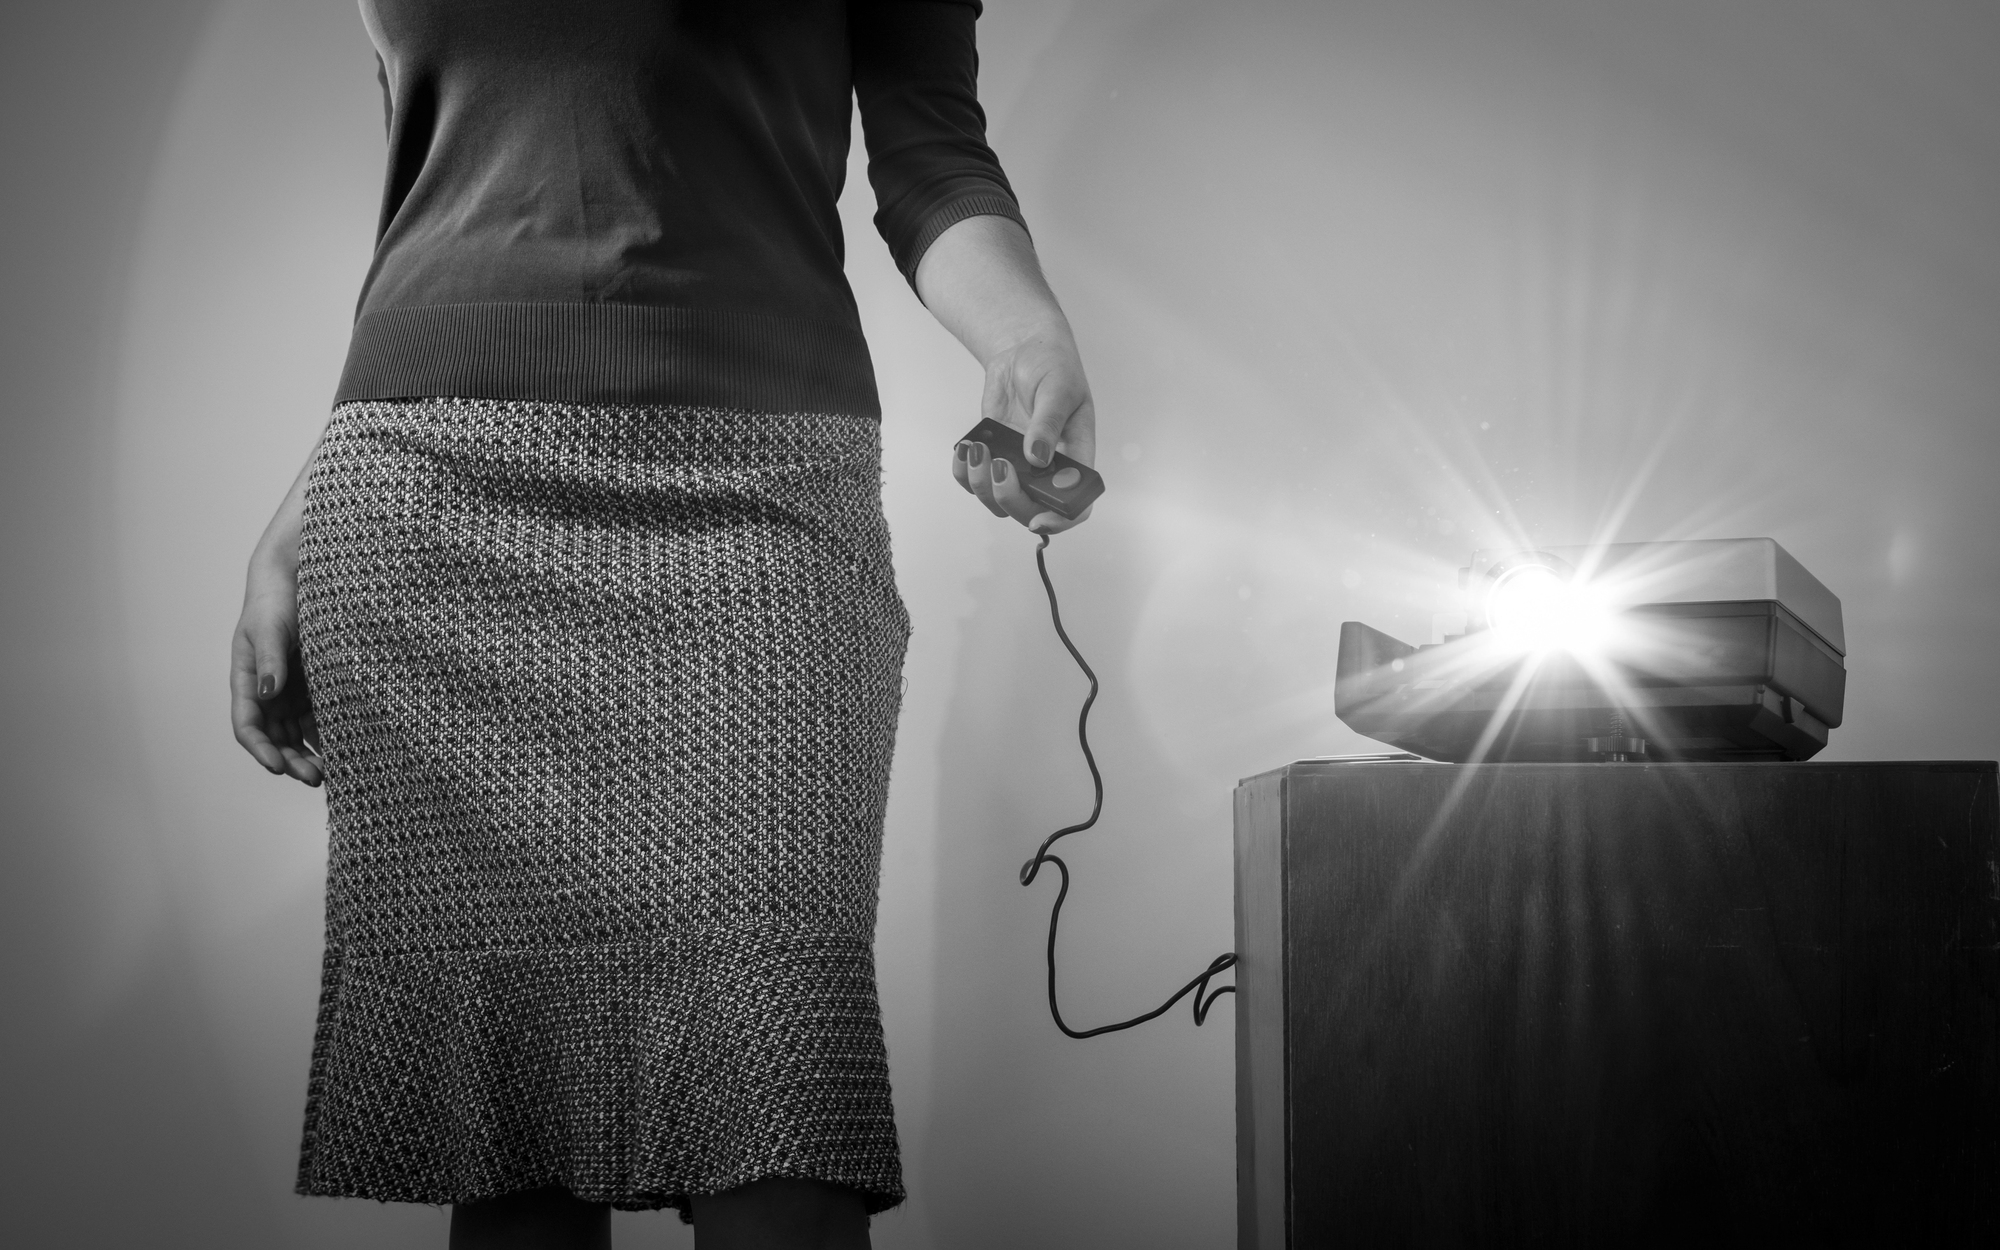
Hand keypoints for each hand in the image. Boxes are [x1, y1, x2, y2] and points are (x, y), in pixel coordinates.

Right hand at [230, 548, 321, 785]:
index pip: (247, 725)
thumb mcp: (269, 626)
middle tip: (315, 778)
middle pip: (274, 738)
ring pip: (297, 735)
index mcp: (247, 681)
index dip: (261, 749)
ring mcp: (292, 693)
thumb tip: (268, 692)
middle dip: (291, 761)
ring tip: (334, 772)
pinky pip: (319, 720)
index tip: (278, 767)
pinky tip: (348, 749)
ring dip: (310, 756)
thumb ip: (269, 658)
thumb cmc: (276, 600)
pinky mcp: (316, 688)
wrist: (301, 578)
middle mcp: (268, 693)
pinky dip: (328, 737)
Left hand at [951, 331, 1096, 533]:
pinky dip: (963, 472)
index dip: (1060, 520)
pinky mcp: (994, 455)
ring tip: (978, 449)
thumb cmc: (1053, 365)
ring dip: (982, 483)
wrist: (1024, 349)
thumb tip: (1038, 458)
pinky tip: (965, 448)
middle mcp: (1048, 469)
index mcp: (1075, 456)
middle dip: (1011, 498)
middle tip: (999, 466)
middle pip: (1031, 509)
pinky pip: (973, 479)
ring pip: (997, 499)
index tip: (1037, 519)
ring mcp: (1019, 465)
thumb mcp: (1058, 388)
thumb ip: (1048, 423)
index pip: (1077, 504)